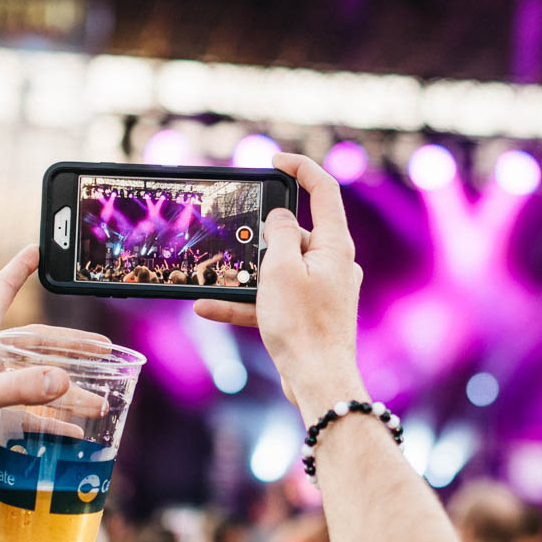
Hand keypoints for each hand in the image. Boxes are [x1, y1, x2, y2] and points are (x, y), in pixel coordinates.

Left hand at [0, 247, 108, 490]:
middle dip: (71, 347)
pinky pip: (22, 411)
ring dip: (66, 392)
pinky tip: (72, 433)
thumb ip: (19, 388)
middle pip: (34, 343)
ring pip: (32, 379)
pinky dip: (47, 422)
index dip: (19, 270)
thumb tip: (62, 381)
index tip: (37, 250)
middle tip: (104, 348)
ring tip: (100, 401)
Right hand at [195, 153, 365, 421]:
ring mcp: (323, 290)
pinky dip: (245, 302)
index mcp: (334, 245)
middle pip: (295, 234)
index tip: (275, 161)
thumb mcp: (281, 269)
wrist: (318, 381)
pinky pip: (274, 298)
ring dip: (245, 278)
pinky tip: (207, 307)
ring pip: (279, 270)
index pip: (323, 191)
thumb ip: (279, 234)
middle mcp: (333, 264)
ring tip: (210, 285)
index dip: (301, 168)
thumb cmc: (303, 325)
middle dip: (261, 241)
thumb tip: (280, 219)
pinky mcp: (310, 313)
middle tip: (237, 250)